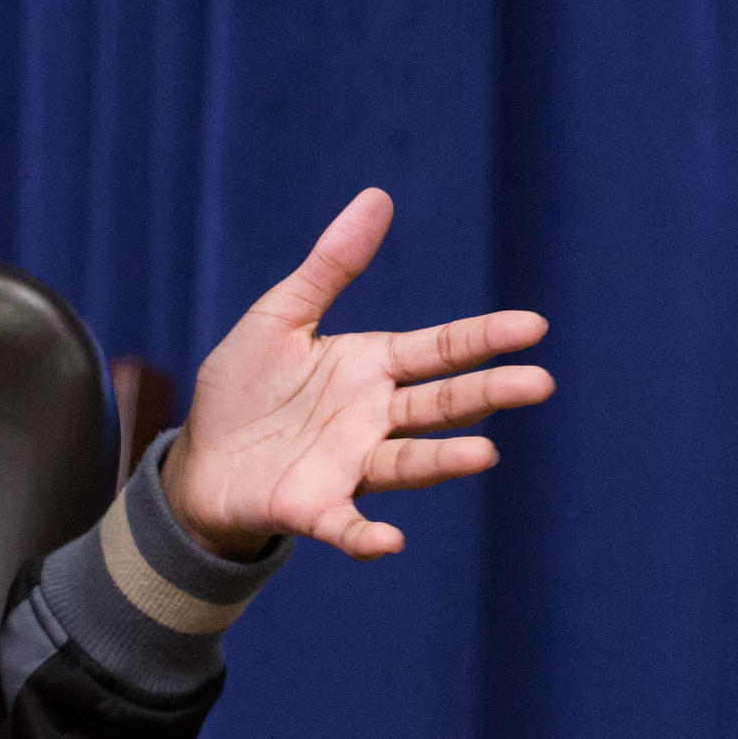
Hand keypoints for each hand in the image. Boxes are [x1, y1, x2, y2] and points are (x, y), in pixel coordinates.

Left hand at [161, 188, 551, 560]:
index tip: (533, 327)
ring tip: (484, 455)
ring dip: (445, 461)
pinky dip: (366, 535)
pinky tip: (389, 541)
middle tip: (539, 384)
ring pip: (409, 462)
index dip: (485, 338)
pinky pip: (345, 523)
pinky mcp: (313, 508)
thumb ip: (331, 265)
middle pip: (443, 404)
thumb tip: (378, 197)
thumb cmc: (244, 387)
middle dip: (489, 393)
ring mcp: (350, 465)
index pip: (441, 350)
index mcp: (372, 367)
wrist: (198, 460)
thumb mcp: (282, 315)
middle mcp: (374, 418)